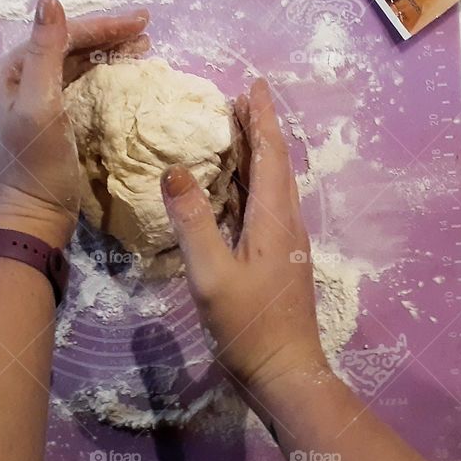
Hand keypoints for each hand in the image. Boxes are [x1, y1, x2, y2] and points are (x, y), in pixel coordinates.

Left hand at [0, 0, 149, 247]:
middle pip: (68, 44)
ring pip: (75, 61)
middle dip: (107, 34)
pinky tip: (122, 69)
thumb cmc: (36, 165)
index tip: (142, 20)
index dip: (101, 25)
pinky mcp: (50, 118)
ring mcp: (33, 98)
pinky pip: (79, 82)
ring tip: (142, 45)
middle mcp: (17, 78)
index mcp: (9, 70)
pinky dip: (102, 72)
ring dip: (107, 50)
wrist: (33, 220)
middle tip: (147, 28)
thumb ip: (45, 52)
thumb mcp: (40, 106)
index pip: (60, 34)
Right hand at [161, 79, 327, 412]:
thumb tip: (175, 169)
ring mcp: (284, 240)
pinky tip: (235, 185)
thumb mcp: (212, 275)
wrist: (286, 374)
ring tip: (237, 129)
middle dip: (260, 128)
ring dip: (257, 151)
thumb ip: (194, 222)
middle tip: (239, 99)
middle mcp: (286, 222)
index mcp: (275, 218)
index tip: (254, 86)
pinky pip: (266, 201)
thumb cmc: (249, 326)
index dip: (262, 118)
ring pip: (273, 182)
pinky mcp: (277, 256)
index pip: (270, 154)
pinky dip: (252, 178)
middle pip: (276, 163)